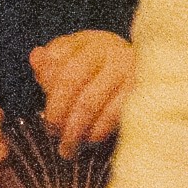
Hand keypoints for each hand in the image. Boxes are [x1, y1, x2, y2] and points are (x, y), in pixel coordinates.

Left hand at [29, 31, 134, 154]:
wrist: (151, 74)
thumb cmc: (104, 72)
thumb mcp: (78, 62)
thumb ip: (52, 64)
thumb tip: (36, 57)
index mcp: (89, 41)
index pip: (57, 58)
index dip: (47, 85)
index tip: (46, 107)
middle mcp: (109, 49)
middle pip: (70, 80)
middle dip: (56, 112)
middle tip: (52, 133)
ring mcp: (126, 69)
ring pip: (89, 102)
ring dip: (73, 129)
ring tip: (67, 147)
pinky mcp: (140, 91)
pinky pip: (111, 116)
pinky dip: (97, 132)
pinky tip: (89, 141)